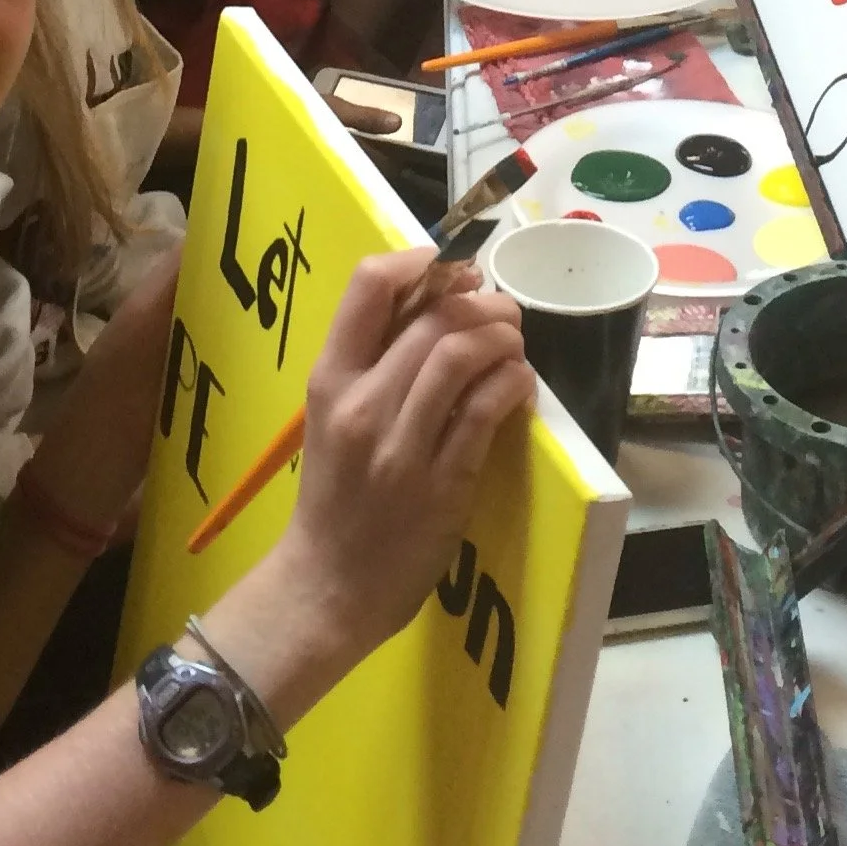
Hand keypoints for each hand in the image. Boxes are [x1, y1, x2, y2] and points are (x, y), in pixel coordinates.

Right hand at [255, 251, 533, 668]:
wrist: (327, 585)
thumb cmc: (333, 496)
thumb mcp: (332, 416)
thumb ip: (373, 363)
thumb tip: (437, 299)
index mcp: (329, 379)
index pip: (368, 285)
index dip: (421, 260)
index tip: (453, 267)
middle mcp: (362, 404)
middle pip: (432, 317)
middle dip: (481, 300)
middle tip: (502, 308)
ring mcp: (401, 446)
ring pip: (461, 356)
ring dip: (502, 337)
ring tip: (514, 342)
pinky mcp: (441, 484)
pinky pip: (485, 412)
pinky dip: (512, 383)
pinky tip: (519, 382)